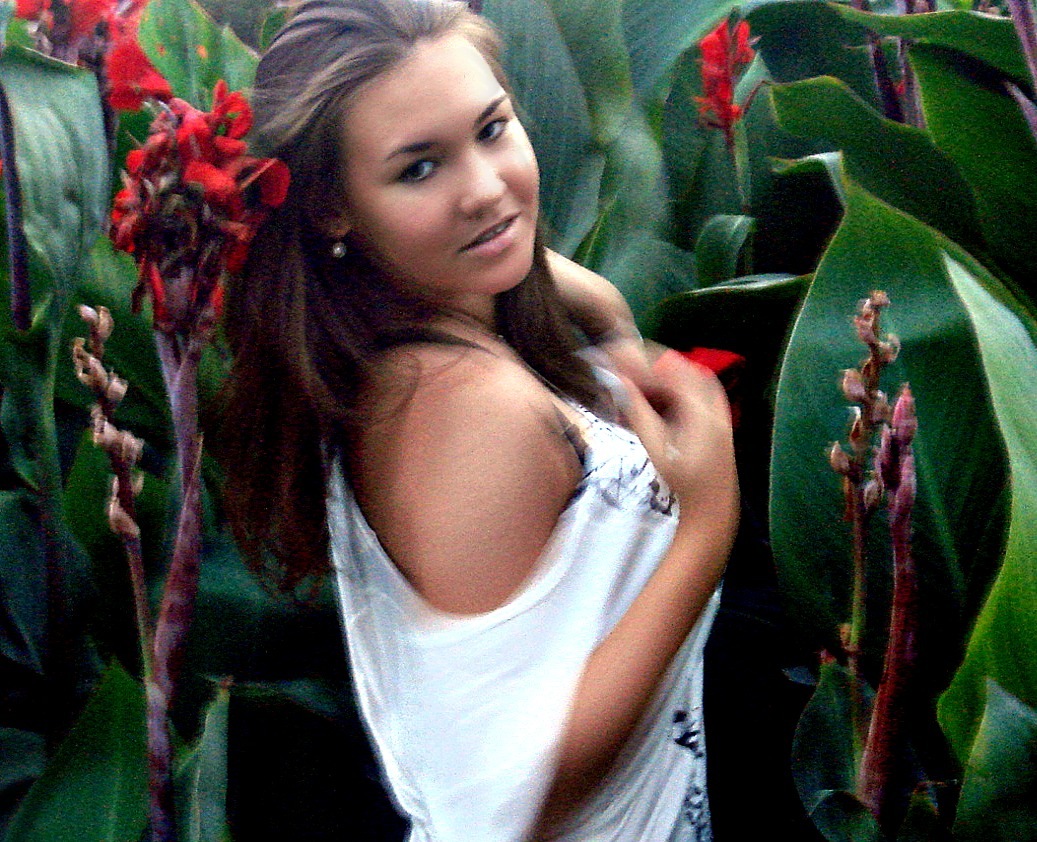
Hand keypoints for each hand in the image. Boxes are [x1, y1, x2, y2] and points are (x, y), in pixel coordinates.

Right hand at [619, 351, 736, 515]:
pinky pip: (682, 396)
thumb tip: (618, 383)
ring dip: (650, 384)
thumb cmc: (685, 481)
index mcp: (702, 405)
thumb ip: (638, 412)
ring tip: (622, 393)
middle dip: (643, 368)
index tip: (613, 357)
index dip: (639, 359)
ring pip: (677, 382)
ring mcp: (713, 409)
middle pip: (674, 369)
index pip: (668, 366)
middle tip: (615, 371)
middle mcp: (711, 401)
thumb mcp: (657, 447)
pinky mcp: (708, 418)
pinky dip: (660, 397)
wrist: (712, 506)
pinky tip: (637, 409)